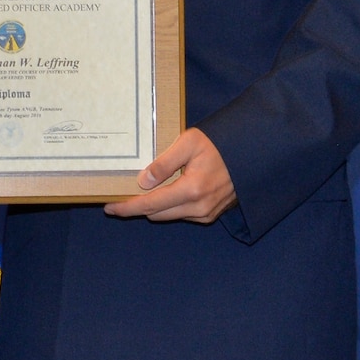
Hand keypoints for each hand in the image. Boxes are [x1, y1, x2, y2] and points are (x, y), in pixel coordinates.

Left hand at [105, 128, 237, 223]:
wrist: (250, 152)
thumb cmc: (219, 143)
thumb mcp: (189, 143)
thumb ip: (164, 162)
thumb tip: (143, 182)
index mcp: (192, 190)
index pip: (151, 204)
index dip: (128, 207)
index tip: (109, 207)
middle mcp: (199, 207)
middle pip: (157, 214)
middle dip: (138, 207)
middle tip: (121, 196)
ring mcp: (206, 214)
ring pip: (169, 215)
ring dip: (155, 206)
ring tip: (145, 190)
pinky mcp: (211, 215)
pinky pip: (182, 215)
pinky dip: (171, 206)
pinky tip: (168, 191)